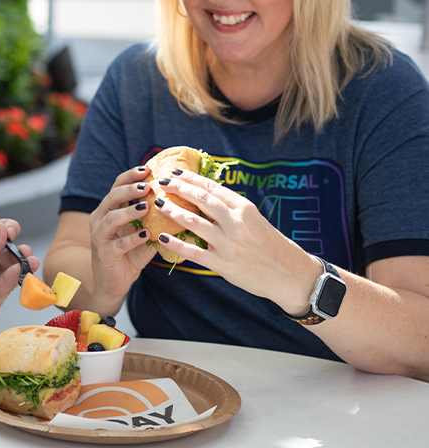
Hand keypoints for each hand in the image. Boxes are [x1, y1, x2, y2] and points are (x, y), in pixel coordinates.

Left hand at [0, 218, 39, 352]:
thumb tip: (2, 230)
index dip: (5, 231)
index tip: (12, 230)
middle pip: (7, 255)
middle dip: (19, 250)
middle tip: (24, 250)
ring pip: (11, 272)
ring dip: (22, 265)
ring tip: (28, 261)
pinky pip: (5, 290)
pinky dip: (13, 281)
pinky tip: (16, 273)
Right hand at [86, 166, 157, 306]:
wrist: (111, 283)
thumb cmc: (129, 254)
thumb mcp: (142, 233)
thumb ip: (155, 221)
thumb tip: (183, 207)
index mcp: (109, 210)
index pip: (117, 186)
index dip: (131, 176)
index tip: (148, 169)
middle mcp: (100, 219)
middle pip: (111, 197)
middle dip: (129, 189)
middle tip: (147, 186)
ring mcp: (100, 236)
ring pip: (111, 218)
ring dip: (129, 211)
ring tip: (145, 207)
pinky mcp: (104, 253)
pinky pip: (117, 244)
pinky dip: (132, 239)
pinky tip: (146, 235)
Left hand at [151, 170, 315, 306]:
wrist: (290, 275)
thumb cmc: (270, 245)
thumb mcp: (255, 219)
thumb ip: (231, 209)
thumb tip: (205, 194)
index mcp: (244, 208)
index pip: (212, 187)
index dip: (191, 178)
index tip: (175, 172)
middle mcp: (236, 223)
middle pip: (201, 199)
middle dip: (178, 188)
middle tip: (162, 183)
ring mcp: (229, 244)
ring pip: (193, 222)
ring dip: (172, 211)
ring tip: (159, 205)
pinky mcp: (223, 265)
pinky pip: (193, 252)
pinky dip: (176, 243)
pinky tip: (163, 237)